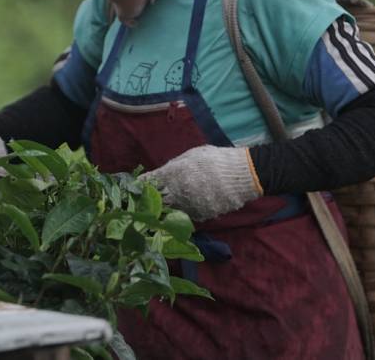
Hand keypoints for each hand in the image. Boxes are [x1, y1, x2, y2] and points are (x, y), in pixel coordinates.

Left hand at [140, 145, 260, 221]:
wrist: (243, 175)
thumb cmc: (214, 160)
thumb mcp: (189, 157)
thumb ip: (170, 168)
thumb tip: (154, 177)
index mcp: (174, 174)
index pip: (148, 183)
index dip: (139, 186)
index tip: (132, 189)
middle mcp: (179, 193)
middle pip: (155, 201)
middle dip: (149, 201)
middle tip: (144, 200)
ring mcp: (190, 207)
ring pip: (170, 211)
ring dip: (165, 208)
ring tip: (165, 204)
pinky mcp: (201, 216)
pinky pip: (187, 215)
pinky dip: (184, 211)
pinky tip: (187, 205)